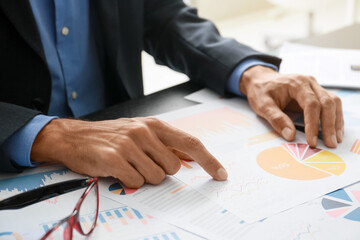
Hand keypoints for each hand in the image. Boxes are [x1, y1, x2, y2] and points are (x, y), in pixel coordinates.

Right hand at [30, 117, 226, 187]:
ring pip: (156, 178)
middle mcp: (145, 132)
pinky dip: (129, 181)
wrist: (74, 137)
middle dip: (161, 171)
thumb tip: (190, 159)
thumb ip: (165, 144)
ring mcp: (130, 144)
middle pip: (173, 168)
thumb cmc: (110, 136)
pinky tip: (117, 170)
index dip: (209, 160)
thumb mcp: (140, 132)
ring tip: (127, 165)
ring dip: (143, 177)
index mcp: (155, 125)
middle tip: (141, 163)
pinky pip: (136, 182)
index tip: (221, 174)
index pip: (191, 143)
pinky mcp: (115, 158)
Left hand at [240, 66, 343, 147]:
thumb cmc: (261, 91)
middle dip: (329, 125)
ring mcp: (315, 87)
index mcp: (296, 83)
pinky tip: (335, 131)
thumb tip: (291, 135)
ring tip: (335, 140)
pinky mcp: (317, 94)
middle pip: (327, 103)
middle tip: (330, 144)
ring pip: (333, 103)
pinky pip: (331, 105)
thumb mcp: (262, 105)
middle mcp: (310, 83)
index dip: (313, 123)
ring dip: (336, 122)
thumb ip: (276, 119)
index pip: (311, 103)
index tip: (312, 141)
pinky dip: (335, 118)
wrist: (261, 80)